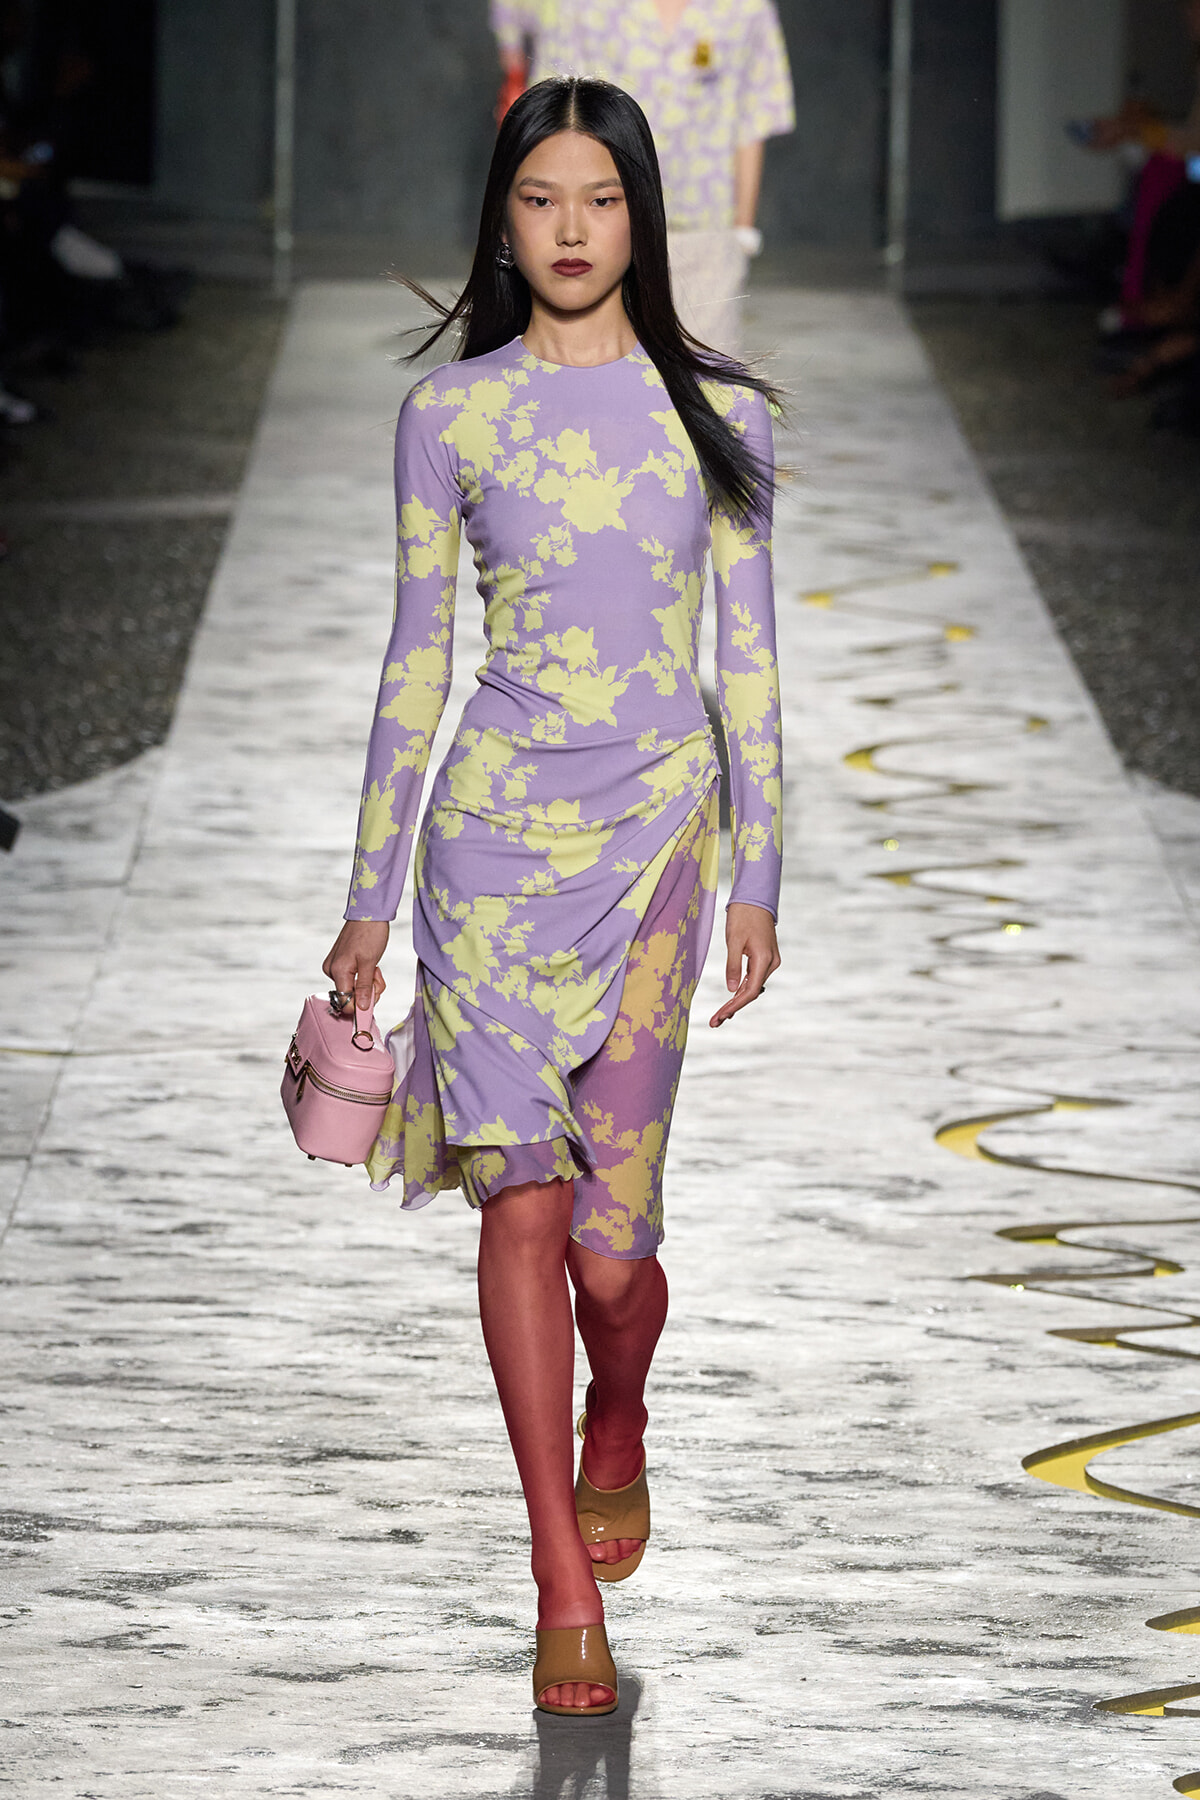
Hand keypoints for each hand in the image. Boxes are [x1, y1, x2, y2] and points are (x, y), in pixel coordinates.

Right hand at [322, 919, 388, 1014]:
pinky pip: (352, 979)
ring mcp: (334, 967)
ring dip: (368, 983)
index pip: (345, 1002)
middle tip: (378, 976)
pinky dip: (364, 976)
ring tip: (375, 968)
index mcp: (338, 971)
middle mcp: (331, 971)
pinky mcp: (339, 963)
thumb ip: (364, 987)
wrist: (369, 914)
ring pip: (353, 988)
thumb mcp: (370, 963)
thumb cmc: (370, 934)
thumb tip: (361, 1008)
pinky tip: (370, 966)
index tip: (375, 996)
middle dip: (368, 990)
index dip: (361, 1005)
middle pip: (350, 996)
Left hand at [709, 902, 779, 1027]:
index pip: (750, 991)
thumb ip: (733, 966)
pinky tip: (732, 998)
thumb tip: (731, 989)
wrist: (755, 898)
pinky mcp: (765, 957)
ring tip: (721, 1015)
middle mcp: (771, 963)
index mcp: (764, 959)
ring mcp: (770, 961)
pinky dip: (742, 988)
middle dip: (733, 1007)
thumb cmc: (743, 916)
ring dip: (737, 1000)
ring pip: (754, 986)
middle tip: (716, 1022)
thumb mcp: (734, 940)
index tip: (720, 1017)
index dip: (734, 1006)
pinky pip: (754, 978)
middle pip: (752, 992)